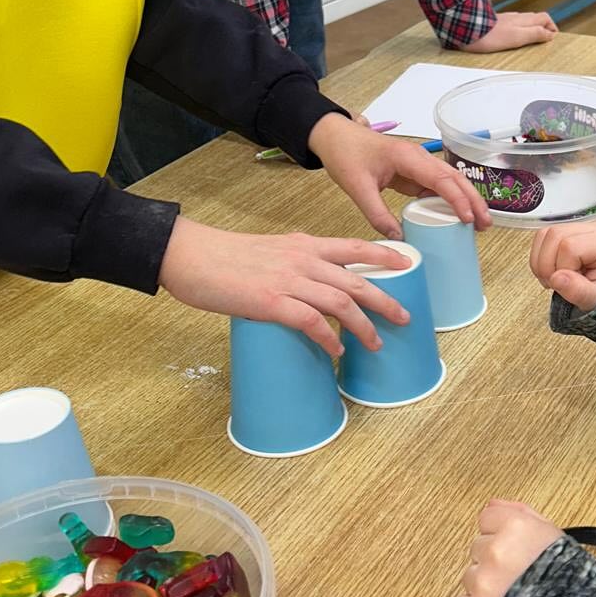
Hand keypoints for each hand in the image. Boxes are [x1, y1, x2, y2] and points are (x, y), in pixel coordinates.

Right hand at [158, 217, 411, 356]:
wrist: (189, 255)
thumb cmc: (224, 256)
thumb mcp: (270, 250)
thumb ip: (294, 263)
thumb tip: (310, 286)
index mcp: (303, 244)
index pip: (354, 246)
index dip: (383, 255)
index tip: (406, 263)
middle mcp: (302, 260)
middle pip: (357, 280)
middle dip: (385, 300)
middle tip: (404, 318)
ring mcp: (288, 281)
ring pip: (341, 304)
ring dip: (364, 326)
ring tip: (376, 343)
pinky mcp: (271, 302)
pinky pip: (312, 323)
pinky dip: (329, 339)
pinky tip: (336, 352)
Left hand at [308, 115, 489, 238]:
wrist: (335, 136)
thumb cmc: (346, 154)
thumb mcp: (358, 188)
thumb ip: (377, 214)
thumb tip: (398, 239)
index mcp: (408, 157)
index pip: (441, 179)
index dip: (458, 199)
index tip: (468, 219)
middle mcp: (419, 158)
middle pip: (455, 178)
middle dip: (473, 200)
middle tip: (486, 224)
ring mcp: (418, 165)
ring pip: (451, 182)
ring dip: (466, 200)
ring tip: (479, 223)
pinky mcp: (414, 173)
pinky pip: (437, 187)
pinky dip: (450, 201)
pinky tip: (457, 217)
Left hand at [455, 499, 561, 596]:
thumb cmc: (569, 577)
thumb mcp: (552, 534)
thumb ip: (519, 513)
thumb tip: (492, 504)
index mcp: (516, 528)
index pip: (486, 519)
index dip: (500, 532)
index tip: (514, 546)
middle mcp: (496, 551)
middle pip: (478, 546)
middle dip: (494, 558)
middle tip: (518, 573)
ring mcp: (484, 582)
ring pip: (470, 574)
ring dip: (486, 584)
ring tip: (513, 594)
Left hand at [463, 12, 557, 53]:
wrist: (468, 30)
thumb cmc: (490, 36)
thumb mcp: (517, 37)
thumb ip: (534, 34)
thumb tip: (550, 34)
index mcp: (524, 20)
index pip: (545, 18)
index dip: (552, 27)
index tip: (553, 38)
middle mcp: (517, 17)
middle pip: (536, 18)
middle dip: (544, 27)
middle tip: (546, 38)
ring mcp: (507, 20)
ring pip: (525, 21)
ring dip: (532, 28)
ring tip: (533, 39)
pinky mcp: (497, 24)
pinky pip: (514, 24)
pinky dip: (519, 29)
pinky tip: (514, 37)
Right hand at [530, 224, 595, 311]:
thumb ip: (579, 291)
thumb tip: (556, 279)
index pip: (570, 246)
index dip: (562, 268)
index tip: (568, 284)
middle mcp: (593, 229)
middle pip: (555, 235)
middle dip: (547, 264)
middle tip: (555, 283)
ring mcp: (578, 227)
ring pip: (545, 234)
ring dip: (540, 261)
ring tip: (553, 278)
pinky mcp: (566, 230)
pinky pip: (542, 236)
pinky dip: (539, 256)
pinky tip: (550, 270)